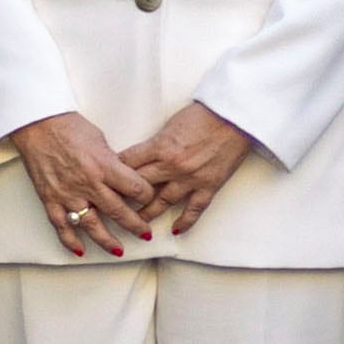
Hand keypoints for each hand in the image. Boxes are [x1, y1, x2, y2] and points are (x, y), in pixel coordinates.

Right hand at [11, 112, 157, 254]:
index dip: (147, 195)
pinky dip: (70, 241)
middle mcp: (89, 184)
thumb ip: (112, 162)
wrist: (37, 125)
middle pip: (118, 211)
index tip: (150, 198)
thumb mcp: (102, 141)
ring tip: (119, 251)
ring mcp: (68, 194)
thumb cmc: (69, 127)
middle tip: (145, 234)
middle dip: (135, 225)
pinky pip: (61, 226)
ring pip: (91, 225)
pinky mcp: (50, 199)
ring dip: (107, 241)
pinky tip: (80, 251)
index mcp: (105, 166)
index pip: (136, 189)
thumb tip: (123, 177)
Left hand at [115, 100, 258, 235]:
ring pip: (162, 202)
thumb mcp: (172, 124)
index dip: (114, 172)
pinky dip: (185, 221)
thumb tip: (147, 155)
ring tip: (137, 223)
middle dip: (124, 195)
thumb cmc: (206, 114)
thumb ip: (158, 143)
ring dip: (148, 213)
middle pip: (139, 186)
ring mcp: (191, 178)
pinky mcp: (209, 185)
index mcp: (160, 147)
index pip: (128, 163)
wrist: (236, 116)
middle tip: (113, 205)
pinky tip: (176, 228)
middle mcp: (172, 166)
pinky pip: (194, 208)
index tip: (106, 179)